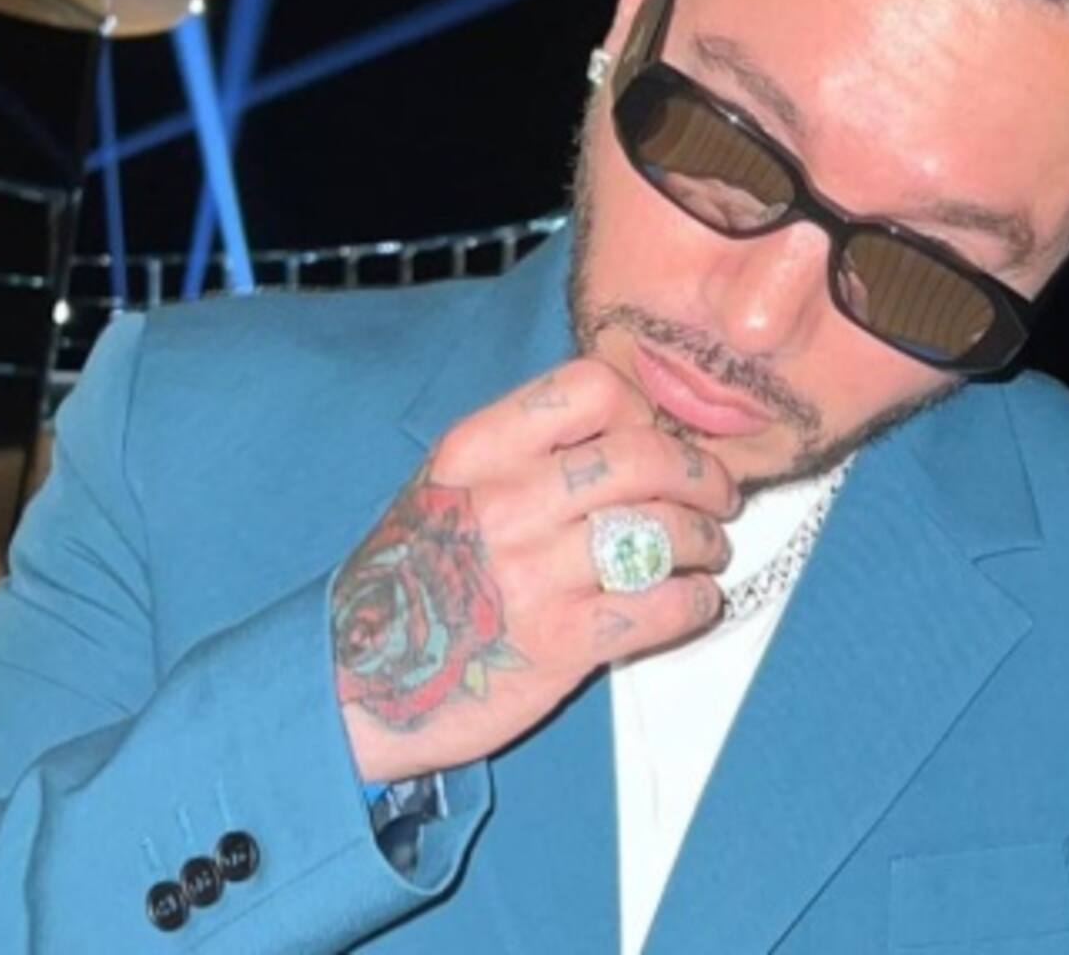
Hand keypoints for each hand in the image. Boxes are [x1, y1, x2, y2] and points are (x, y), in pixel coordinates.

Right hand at [333, 359, 738, 782]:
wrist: (352, 680)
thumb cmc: (410, 578)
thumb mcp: (444, 489)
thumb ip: (521, 454)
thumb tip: (627, 436)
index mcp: (478, 451)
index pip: (592, 388)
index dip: (642, 409)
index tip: (656, 438)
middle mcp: (507, 500)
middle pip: (644, 456)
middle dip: (700, 475)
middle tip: (716, 496)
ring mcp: (533, 573)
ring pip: (662, 530)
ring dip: (705, 540)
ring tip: (707, 551)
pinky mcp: (558, 643)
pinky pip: (660, 607)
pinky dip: (695, 602)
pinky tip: (693, 602)